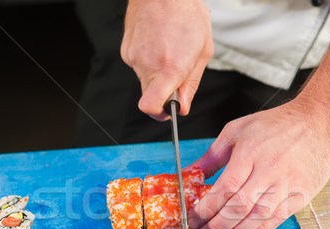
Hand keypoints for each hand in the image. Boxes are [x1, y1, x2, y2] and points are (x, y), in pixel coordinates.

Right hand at [121, 0, 212, 120]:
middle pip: (150, 96)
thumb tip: (183, 106)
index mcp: (169, 68)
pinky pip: (138, 64)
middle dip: (163, 92)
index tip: (169, 110)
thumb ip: (191, 84)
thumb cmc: (187, 14)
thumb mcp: (203, 52)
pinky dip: (149, 60)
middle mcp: (147, 65)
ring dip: (157, 73)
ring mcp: (133, 57)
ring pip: (145, 79)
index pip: (151, 106)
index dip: (159, 114)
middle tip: (177, 74)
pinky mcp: (126, 50)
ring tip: (170, 50)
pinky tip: (159, 43)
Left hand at [188, 99, 329, 228]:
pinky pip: (276, 220)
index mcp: (250, 154)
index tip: (193, 218)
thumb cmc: (277, 124)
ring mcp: (286, 186)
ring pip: (256, 218)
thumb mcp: (238, 130)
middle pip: (238, 207)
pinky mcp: (300, 196)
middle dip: (215, 227)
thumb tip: (190, 173)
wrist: (320, 122)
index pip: (224, 188)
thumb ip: (212, 155)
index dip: (207, 208)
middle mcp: (268, 171)